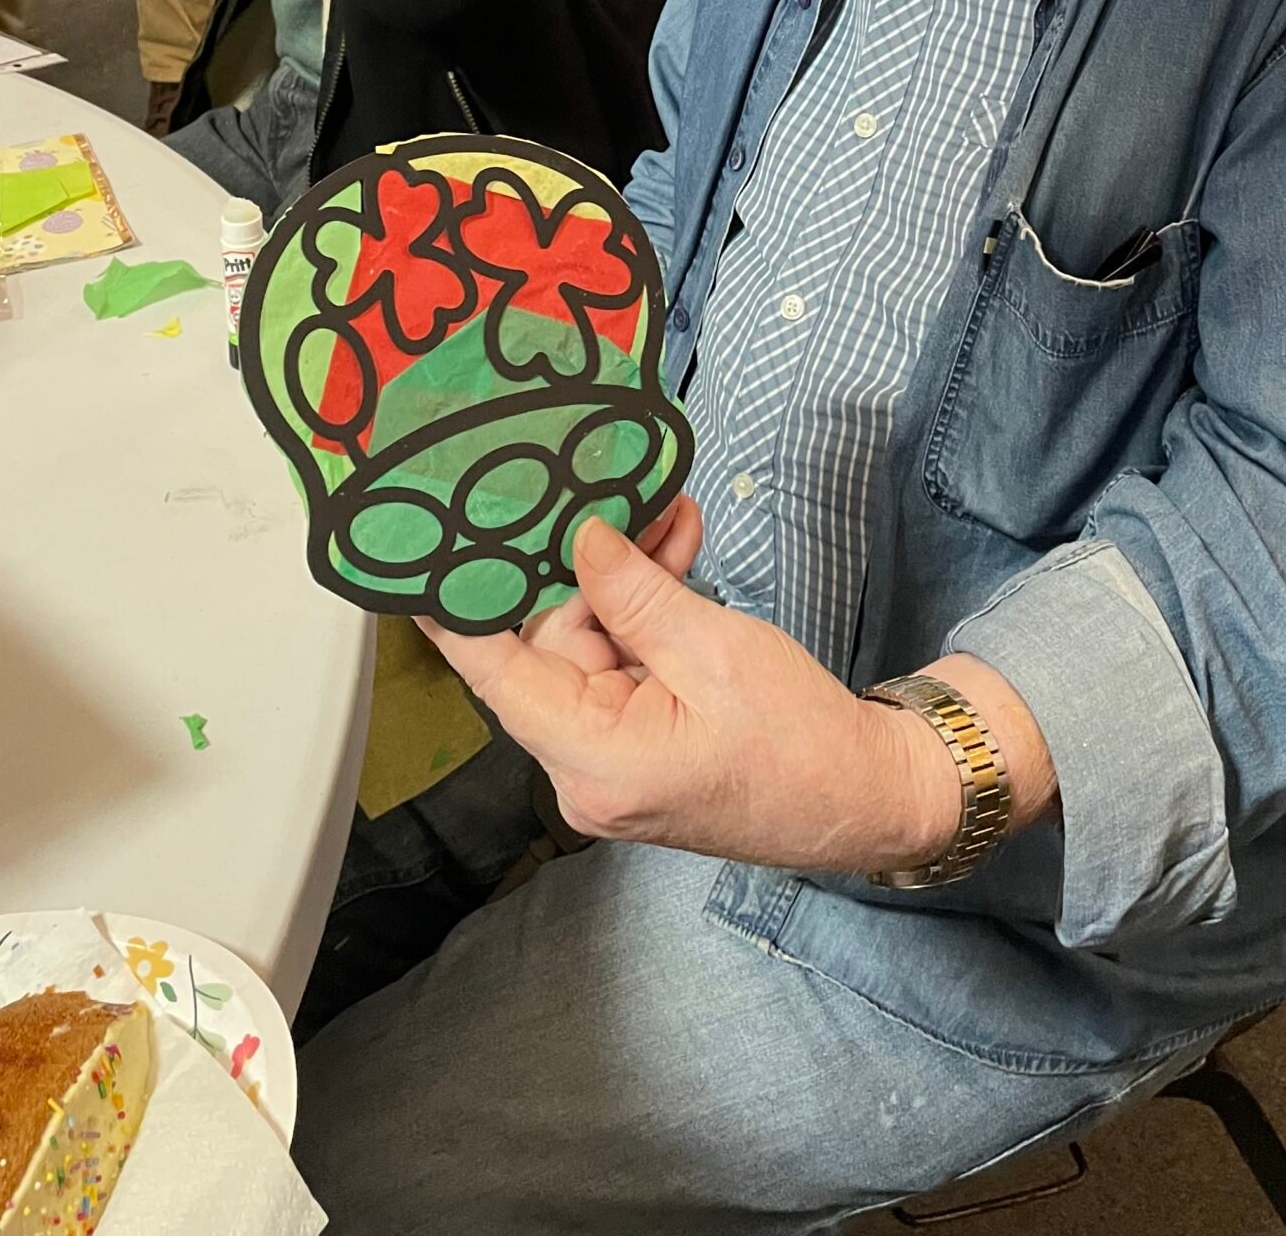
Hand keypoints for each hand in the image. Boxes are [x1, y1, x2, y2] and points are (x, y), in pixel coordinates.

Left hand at [419, 499, 965, 871]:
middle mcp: (585, 767)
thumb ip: (634, 593)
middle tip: (603, 489)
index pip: (495, 675)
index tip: (420, 547)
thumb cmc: (799, 740)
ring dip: (625, 578)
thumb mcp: (716, 650)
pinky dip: (647, 611)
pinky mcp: (640, 741)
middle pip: (547, 646)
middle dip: (578, 565)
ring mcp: (611, 756)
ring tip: (666, 511)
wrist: (866, 795)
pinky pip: (623, 661)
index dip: (452, 608)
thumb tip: (575, 538)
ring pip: (591, 642)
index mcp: (593, 759)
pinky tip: (676, 548)